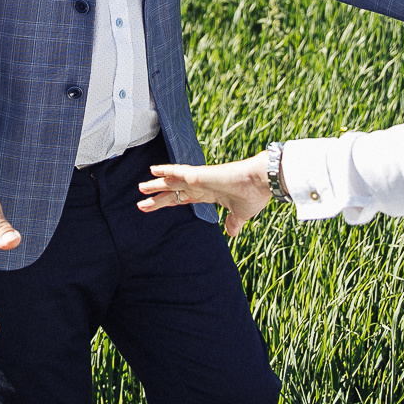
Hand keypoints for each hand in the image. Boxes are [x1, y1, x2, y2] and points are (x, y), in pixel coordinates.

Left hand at [137, 157, 270, 237]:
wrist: (262, 182)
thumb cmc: (254, 195)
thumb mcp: (240, 215)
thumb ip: (233, 222)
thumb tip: (231, 233)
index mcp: (210, 194)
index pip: (184, 198)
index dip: (171, 202)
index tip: (159, 206)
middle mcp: (202, 185)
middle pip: (174, 192)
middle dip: (158, 198)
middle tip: (141, 202)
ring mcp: (200, 179)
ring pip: (172, 182)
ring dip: (156, 185)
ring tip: (141, 188)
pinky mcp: (200, 174)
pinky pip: (178, 172)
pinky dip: (165, 170)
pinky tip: (153, 170)